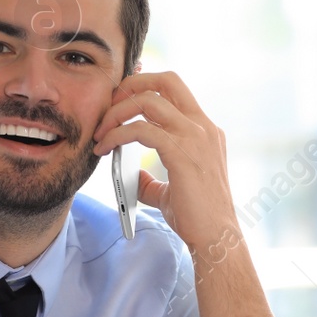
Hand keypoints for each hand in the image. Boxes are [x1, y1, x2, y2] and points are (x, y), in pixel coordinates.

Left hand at [92, 71, 239, 255]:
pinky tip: (105, 148)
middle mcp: (203, 126)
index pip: (174, 88)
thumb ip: (152, 178)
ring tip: (100, 132)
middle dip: (130, 85)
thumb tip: (130, 175)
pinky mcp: (181, 153)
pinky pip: (141, 130)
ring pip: (148, 101)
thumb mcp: (172, 190)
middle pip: (165, 80)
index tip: (120, 98)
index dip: (145, 84)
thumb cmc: (198, 216)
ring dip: (117, 112)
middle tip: (108, 106)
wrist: (216, 236)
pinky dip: (117, 135)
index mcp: (204, 129)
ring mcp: (195, 137)